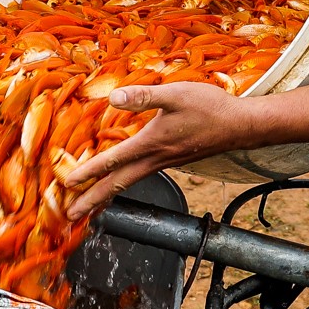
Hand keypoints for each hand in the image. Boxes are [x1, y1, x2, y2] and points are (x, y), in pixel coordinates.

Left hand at [62, 82, 258, 218]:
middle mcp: (155, 159)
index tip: (67, 184)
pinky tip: (120, 180)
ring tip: (89, 205)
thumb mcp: (175, 94)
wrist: (240, 125)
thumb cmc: (209, 108)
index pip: (112, 162)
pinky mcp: (172, 160)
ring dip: (106, 195)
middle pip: (117, 185)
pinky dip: (123, 184)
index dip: (88, 172)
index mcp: (151, 144)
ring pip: (128, 183)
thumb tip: (113, 97)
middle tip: (71, 215)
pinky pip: (140, 176)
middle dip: (92, 200)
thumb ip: (143, 96)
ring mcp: (164, 162)